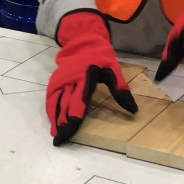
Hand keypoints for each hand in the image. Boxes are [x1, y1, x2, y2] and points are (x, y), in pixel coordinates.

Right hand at [46, 11, 137, 145]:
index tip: (70, 131)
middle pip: (66, 105)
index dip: (74, 118)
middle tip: (61, 141)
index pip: (79, 102)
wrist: (82, 41)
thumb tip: (133, 110)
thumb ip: (121, 89)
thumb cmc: (101, 58)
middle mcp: (70, 79)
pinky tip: (52, 122)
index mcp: (86, 76)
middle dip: (63, 124)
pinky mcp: (55, 81)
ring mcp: (61, 80)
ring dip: (54, 120)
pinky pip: (51, 97)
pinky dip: (50, 110)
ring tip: (55, 136)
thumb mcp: (114, 69)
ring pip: (56, 102)